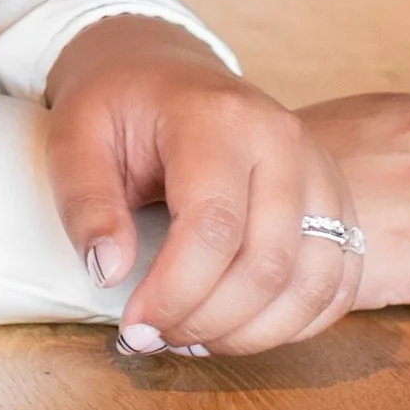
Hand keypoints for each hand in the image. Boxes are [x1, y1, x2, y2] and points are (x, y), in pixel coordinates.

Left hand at [45, 14, 364, 354]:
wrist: (163, 71)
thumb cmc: (118, 107)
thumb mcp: (73, 137)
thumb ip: (86, 203)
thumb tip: (109, 273)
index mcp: (219, 117)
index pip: (213, 227)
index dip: (175, 293)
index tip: (134, 327)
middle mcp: (284, 141)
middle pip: (267, 263)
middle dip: (208, 320)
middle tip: (156, 338)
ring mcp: (320, 171)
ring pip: (312, 283)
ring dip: (252, 333)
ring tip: (193, 338)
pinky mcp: (336, 201)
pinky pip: (336, 284)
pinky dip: (293, 324)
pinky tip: (239, 330)